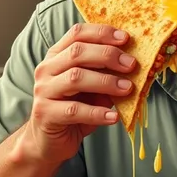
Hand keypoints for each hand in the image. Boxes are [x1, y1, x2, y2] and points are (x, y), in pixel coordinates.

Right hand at [22, 23, 135, 163]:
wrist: (48, 142)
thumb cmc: (74, 111)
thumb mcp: (92, 89)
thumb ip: (105, 74)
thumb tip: (132, 65)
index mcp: (57, 56)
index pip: (77, 34)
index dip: (102, 33)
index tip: (126, 38)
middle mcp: (46, 69)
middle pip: (77, 52)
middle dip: (108, 56)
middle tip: (131, 65)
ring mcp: (43, 91)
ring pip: (75, 78)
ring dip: (106, 82)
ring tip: (127, 89)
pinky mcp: (45, 113)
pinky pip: (74, 110)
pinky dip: (97, 112)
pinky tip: (113, 117)